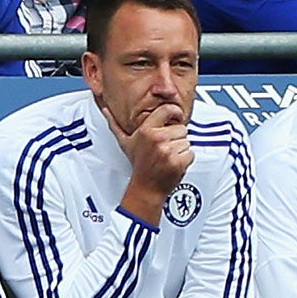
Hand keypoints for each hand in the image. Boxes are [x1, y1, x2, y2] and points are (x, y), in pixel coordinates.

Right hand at [117, 103, 193, 222]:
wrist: (146, 187)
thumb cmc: (138, 164)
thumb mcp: (125, 142)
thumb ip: (115, 124)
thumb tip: (105, 110)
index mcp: (146, 130)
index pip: (168, 110)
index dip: (175, 112)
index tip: (176, 116)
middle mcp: (157, 139)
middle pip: (182, 128)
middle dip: (177, 137)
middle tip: (165, 147)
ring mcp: (168, 151)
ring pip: (187, 141)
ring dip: (181, 149)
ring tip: (168, 155)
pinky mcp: (177, 162)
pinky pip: (191, 153)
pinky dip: (186, 159)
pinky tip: (174, 162)